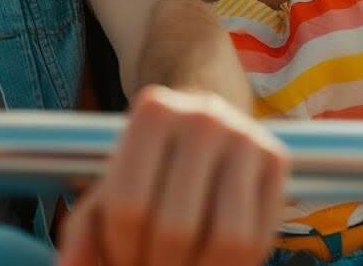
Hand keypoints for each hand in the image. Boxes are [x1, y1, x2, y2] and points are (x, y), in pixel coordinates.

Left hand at [57, 87, 287, 265]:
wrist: (206, 118)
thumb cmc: (149, 165)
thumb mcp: (110, 185)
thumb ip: (85, 229)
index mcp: (152, 113)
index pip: (129, 206)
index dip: (121, 252)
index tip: (121, 262)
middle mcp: (203, 117)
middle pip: (176, 227)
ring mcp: (246, 136)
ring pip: (226, 239)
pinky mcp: (277, 159)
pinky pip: (259, 239)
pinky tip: (208, 263)